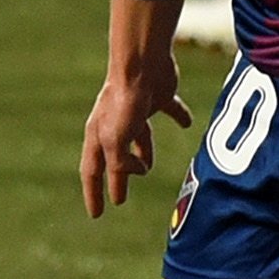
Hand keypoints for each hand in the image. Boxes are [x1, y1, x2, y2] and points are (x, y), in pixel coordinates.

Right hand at [81, 49, 192, 219]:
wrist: (142, 63)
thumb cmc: (124, 101)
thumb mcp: (116, 139)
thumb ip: (119, 162)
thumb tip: (128, 176)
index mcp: (99, 135)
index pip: (92, 172)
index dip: (94, 194)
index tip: (97, 215)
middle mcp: (114, 124)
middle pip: (114, 158)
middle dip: (118, 179)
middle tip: (120, 199)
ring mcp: (135, 111)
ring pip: (138, 139)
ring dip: (142, 154)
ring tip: (146, 167)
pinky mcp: (156, 98)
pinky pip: (168, 112)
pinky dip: (177, 117)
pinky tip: (186, 123)